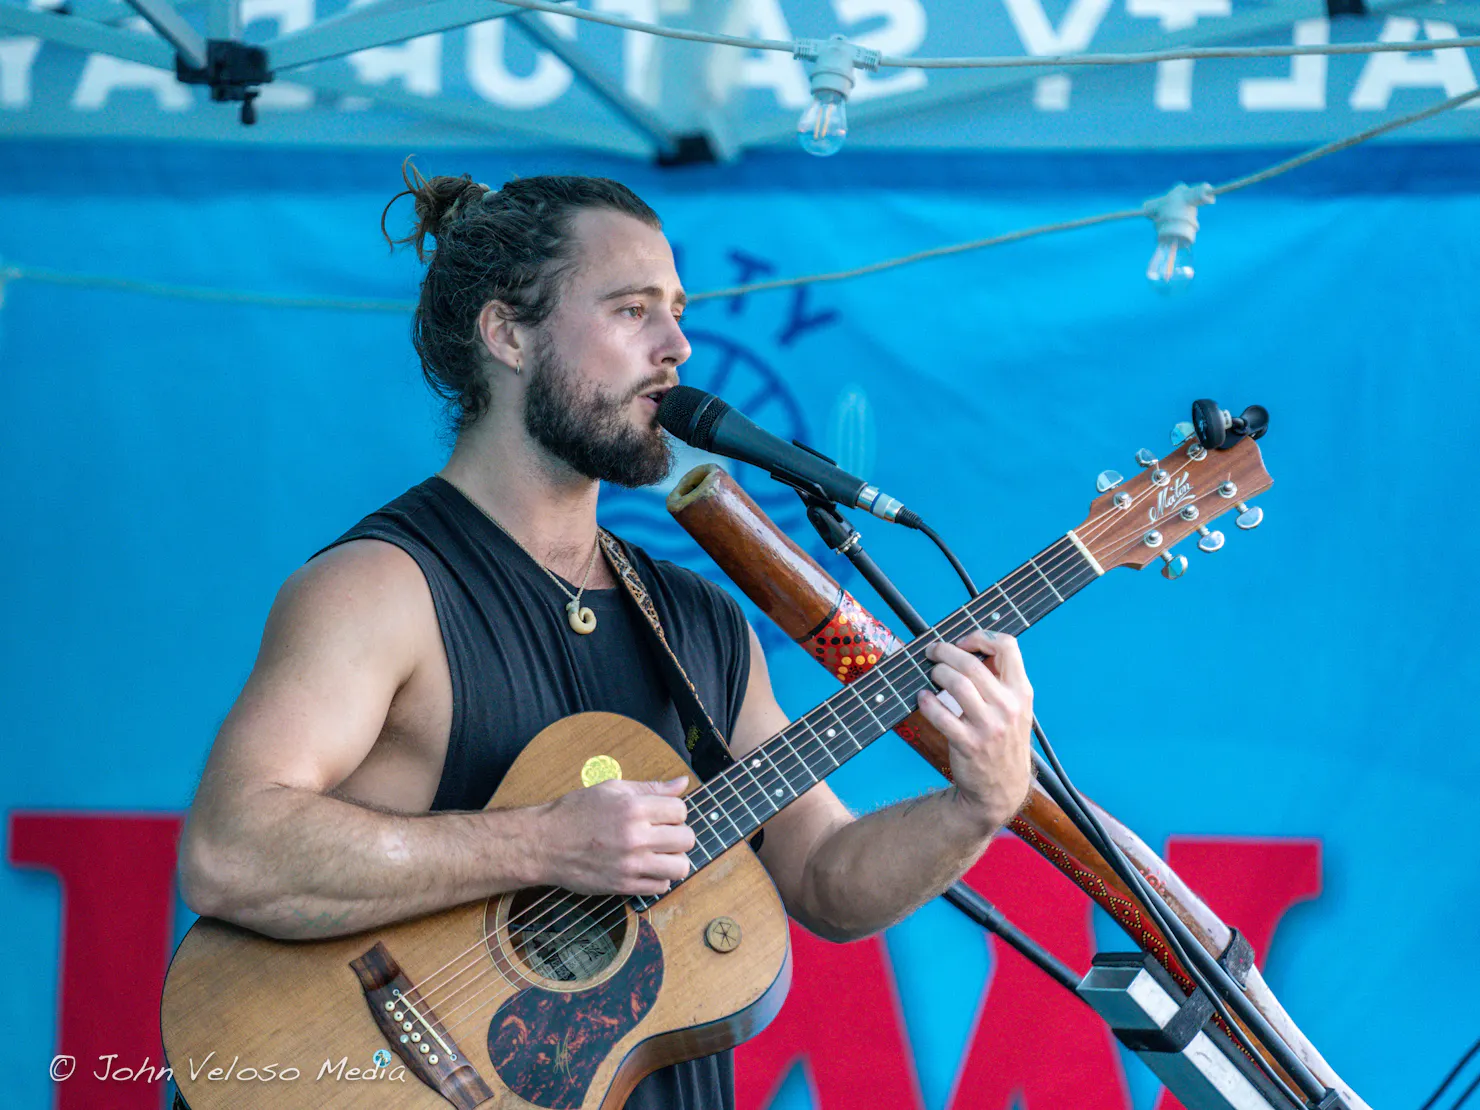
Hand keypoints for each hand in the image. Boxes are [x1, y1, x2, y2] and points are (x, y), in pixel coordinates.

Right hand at [532, 777, 696, 895]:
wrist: (545, 843)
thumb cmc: (575, 811)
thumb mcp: (611, 789)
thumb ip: (650, 787)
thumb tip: (682, 783)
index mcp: (633, 808)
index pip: (680, 810)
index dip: (674, 811)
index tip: (663, 815)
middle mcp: (635, 837)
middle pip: (687, 838)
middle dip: (679, 834)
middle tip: (664, 834)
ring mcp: (630, 864)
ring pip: (681, 867)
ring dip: (675, 859)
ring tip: (661, 853)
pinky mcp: (623, 886)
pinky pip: (661, 886)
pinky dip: (660, 877)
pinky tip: (647, 867)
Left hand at [916, 630, 1033, 834]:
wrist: (1003, 788)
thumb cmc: (1003, 740)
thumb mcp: (1015, 709)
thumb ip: (1000, 680)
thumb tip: (969, 647)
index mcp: (1021, 692)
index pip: (1007, 646)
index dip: (979, 637)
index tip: (962, 643)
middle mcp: (1008, 706)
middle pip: (972, 663)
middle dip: (945, 652)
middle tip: (932, 652)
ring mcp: (989, 726)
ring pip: (957, 684)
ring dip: (937, 673)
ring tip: (931, 674)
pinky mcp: (968, 744)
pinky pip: (940, 715)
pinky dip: (927, 702)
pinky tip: (923, 698)